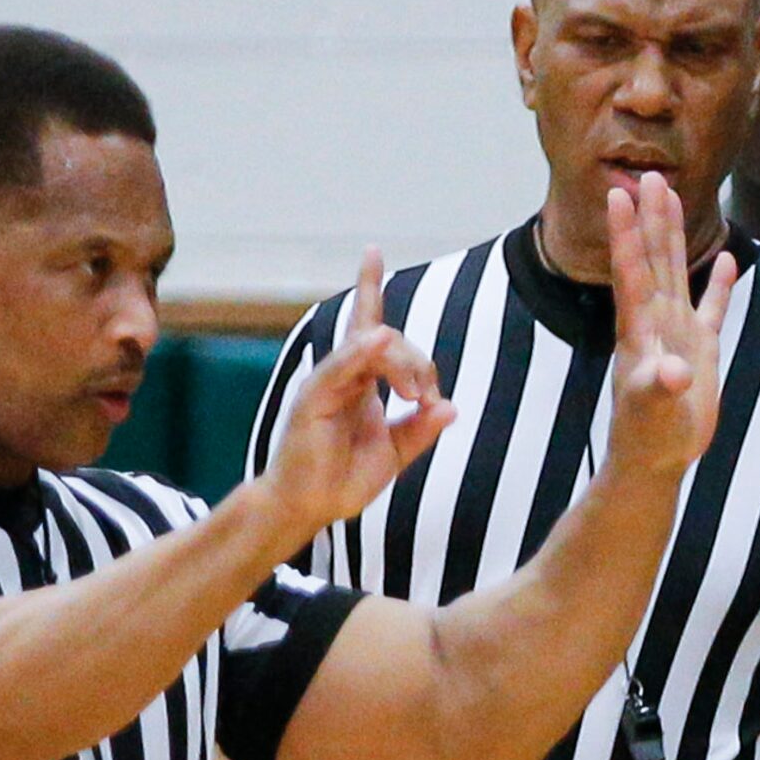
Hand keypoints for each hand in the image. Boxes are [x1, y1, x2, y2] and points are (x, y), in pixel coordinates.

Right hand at [261, 249, 457, 541]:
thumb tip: (450, 406)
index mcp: (359, 381)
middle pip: (386, 339)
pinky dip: (361, 353)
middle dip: (417, 363)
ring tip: (414, 396)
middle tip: (426, 402)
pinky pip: (341, 368)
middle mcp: (342, 375)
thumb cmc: (344, 480)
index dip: (369, 285)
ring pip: (369, 348)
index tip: (371, 251)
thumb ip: (420, 429)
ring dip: (401, 365)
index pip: (369, 325)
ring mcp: (326, 383)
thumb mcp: (396, 453)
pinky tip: (378, 338)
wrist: (309, 508)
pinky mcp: (313, 398)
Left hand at [602, 174, 731, 479]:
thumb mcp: (652, 413)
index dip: (626, 234)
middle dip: (650, 216)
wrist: (654, 459)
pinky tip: (727, 258)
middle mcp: (655, 322)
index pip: (631, 272)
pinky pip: (710, 308)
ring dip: (674, 233)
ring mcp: (677, 333)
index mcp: (639, 331)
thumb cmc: (647, 437)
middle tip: (647, 174)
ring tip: (672, 194)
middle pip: (653, 258)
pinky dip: (717, 283)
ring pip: (676, 271)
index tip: (618, 196)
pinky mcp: (699, 350)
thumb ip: (659, 390)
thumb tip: (673, 373)